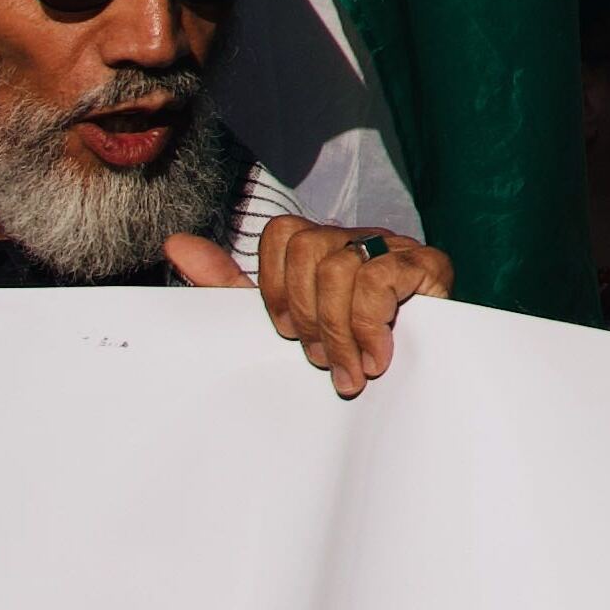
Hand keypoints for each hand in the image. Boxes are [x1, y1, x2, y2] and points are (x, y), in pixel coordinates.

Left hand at [249, 217, 434, 393]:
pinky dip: (369, 326)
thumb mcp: (287, 321)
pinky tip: (378, 356)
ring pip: (338, 268)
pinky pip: (377, 280)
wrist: (432, 377)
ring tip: (352, 371)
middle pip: (307, 249)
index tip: (286, 333)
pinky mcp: (427, 265)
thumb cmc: (354, 349)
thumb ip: (231, 286)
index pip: (282, 233)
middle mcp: (358, 238)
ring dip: (339, 334)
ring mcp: (395, 247)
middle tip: (323, 360)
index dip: (275, 284)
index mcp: (324, 246)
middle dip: (307, 316)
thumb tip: (177, 244)